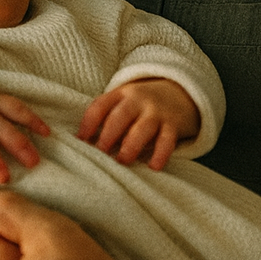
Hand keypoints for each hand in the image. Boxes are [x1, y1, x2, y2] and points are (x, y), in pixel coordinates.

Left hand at [77, 78, 199, 169]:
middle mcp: (138, 101)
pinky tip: (153, 166)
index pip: (101, 105)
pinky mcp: (173, 125)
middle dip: (108, 135)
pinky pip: (167, 140)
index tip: (80, 140)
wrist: (180, 92)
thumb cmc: (142, 104)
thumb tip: (80, 142)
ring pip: (143, 128)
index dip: (88, 123)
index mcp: (121, 94)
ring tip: (122, 161)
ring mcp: (157, 112)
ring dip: (131, 145)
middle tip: (99, 153)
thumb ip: (105, 117)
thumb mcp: (124, 102)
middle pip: (121, 116)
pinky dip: (160, 153)